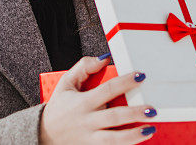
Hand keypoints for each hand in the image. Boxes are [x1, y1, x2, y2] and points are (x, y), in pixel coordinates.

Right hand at [40, 55, 157, 144]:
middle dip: (134, 113)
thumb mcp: (66, 83)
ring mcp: (90, 138)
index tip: (141, 76)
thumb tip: (104, 59)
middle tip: (152, 109)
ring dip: (133, 135)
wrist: (43, 134)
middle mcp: (88, 120)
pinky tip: (139, 141)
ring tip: (150, 129)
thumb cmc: (59, 108)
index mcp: (83, 102)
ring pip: (114, 139)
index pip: (108, 89)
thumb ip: (84, 67)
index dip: (125, 82)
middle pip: (114, 117)